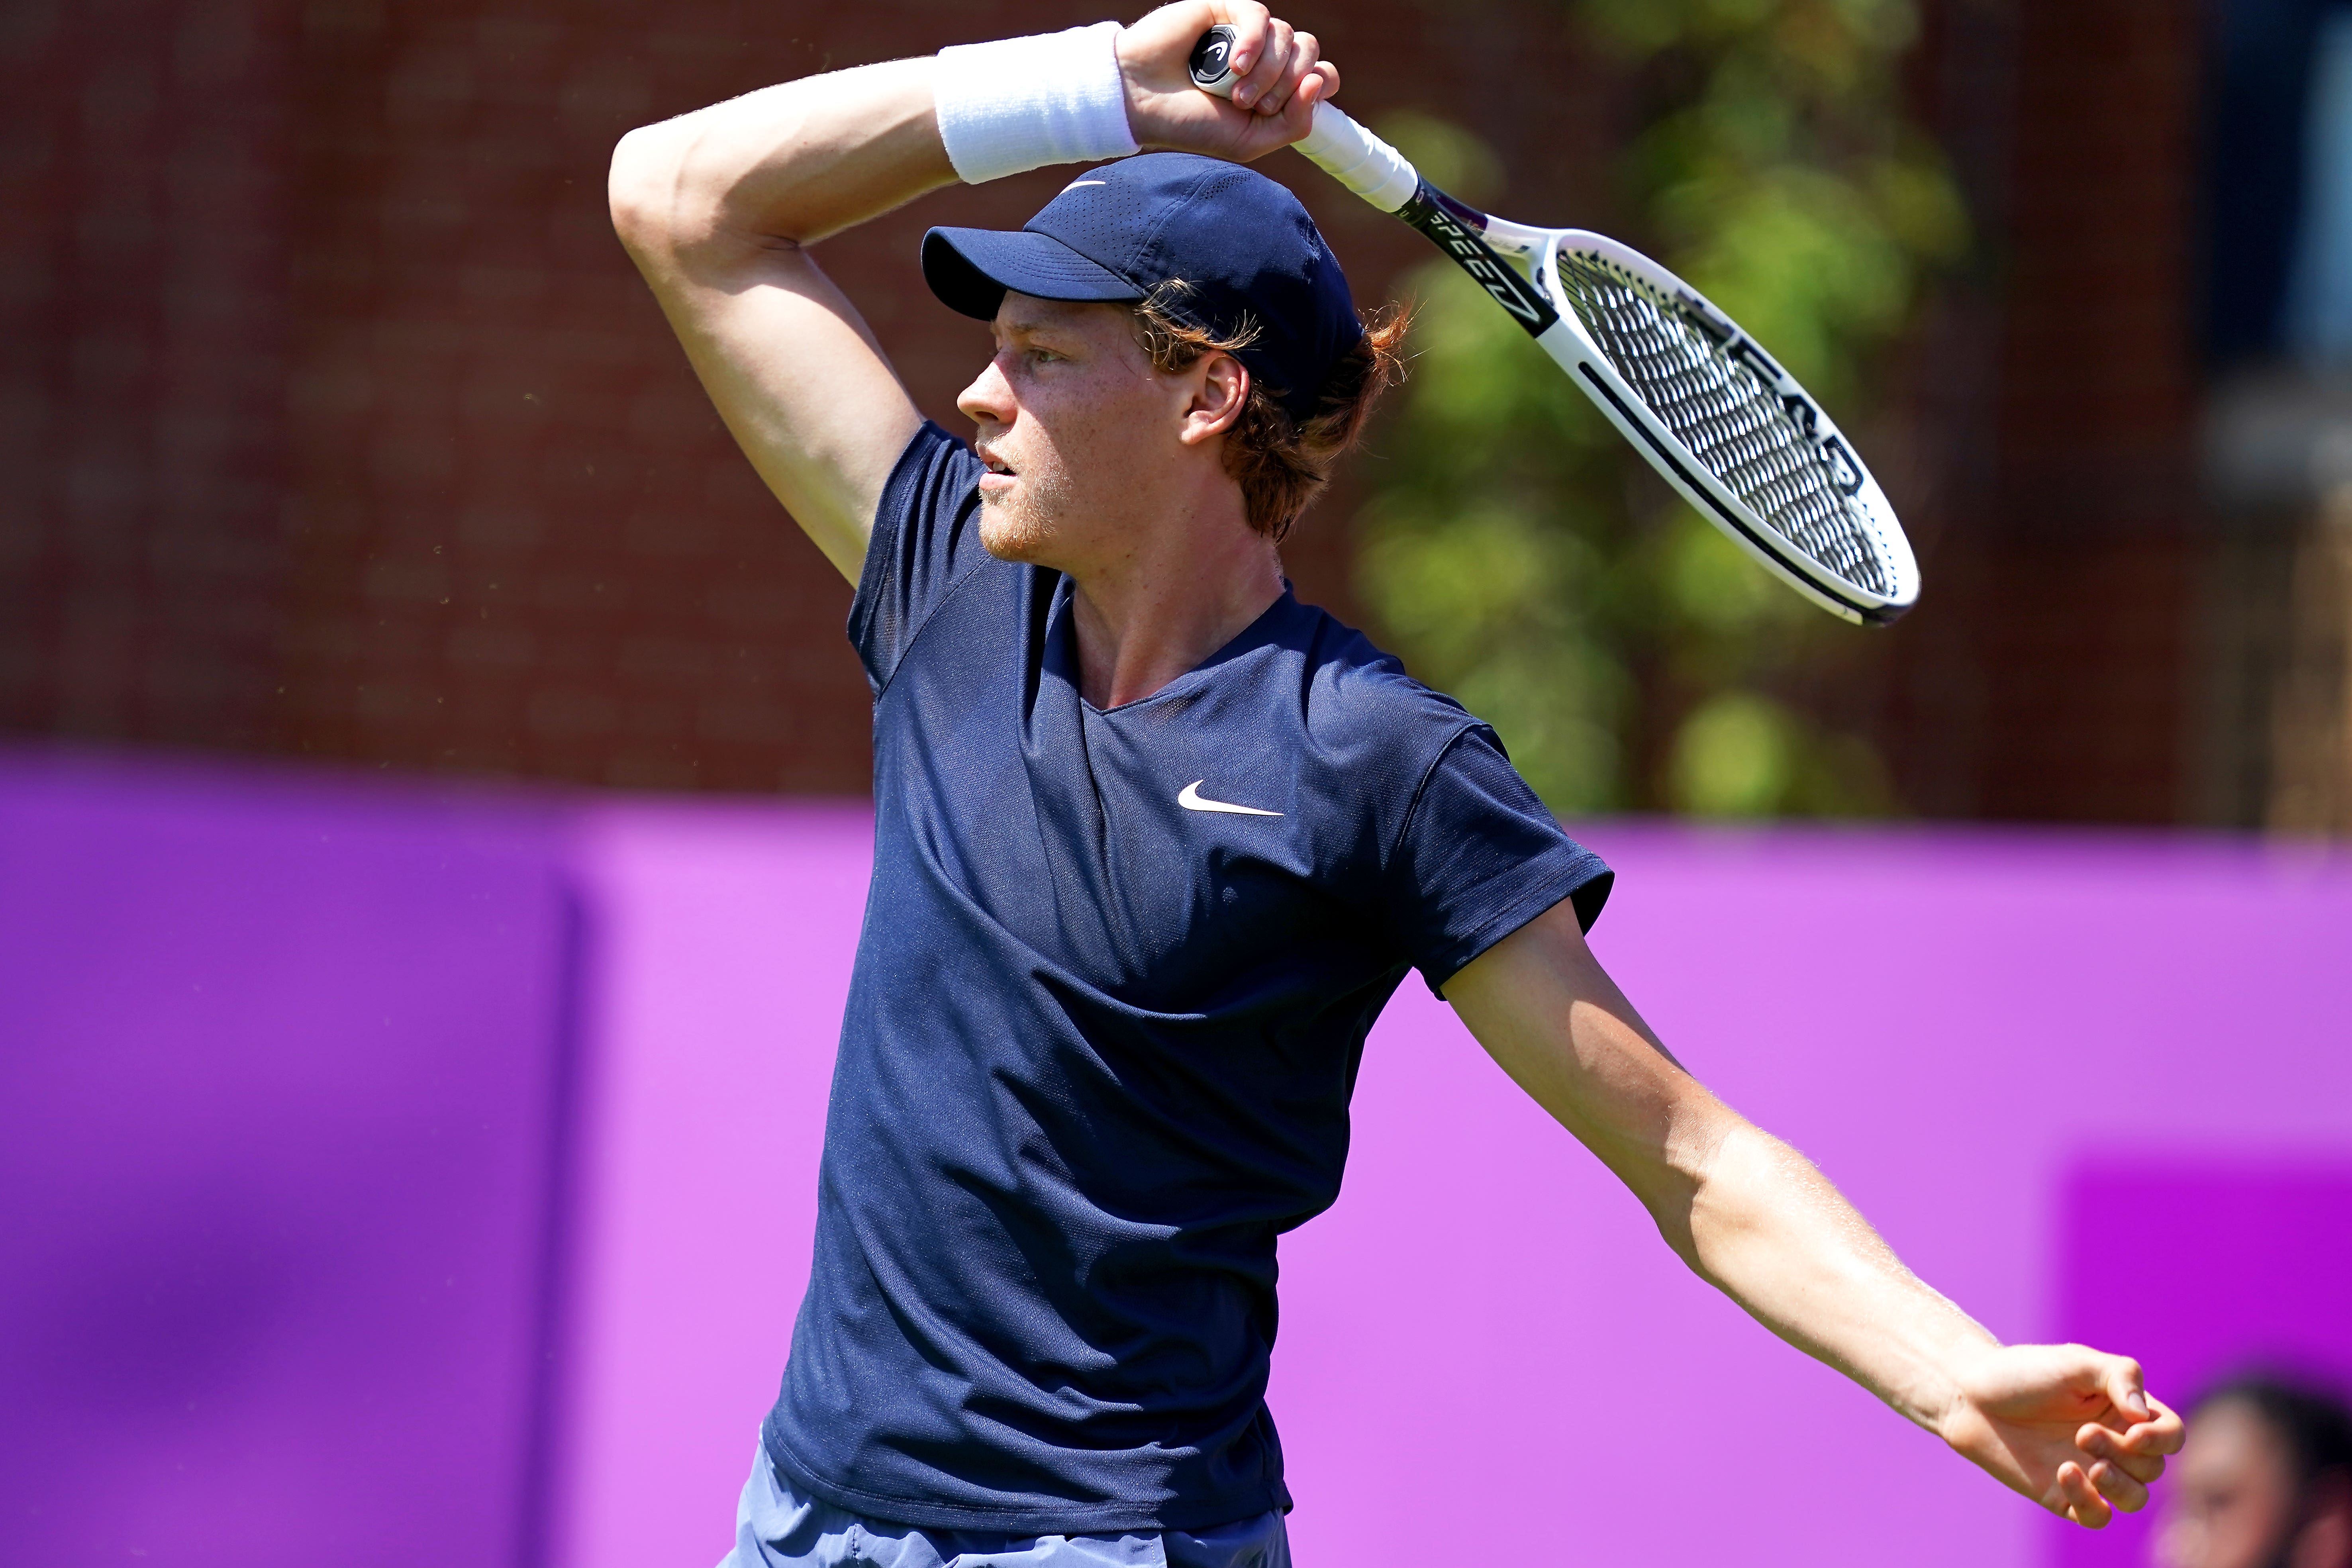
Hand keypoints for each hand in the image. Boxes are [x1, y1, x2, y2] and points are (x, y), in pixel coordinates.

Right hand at [1117, 2, 1338, 162]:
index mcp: (1275, 88)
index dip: (1318, 86)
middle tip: (1251, 105)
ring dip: (1267, 71)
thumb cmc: (1189, 124)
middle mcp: (1265, 58)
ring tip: (1234, 92)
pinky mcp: (1226, 10)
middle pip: (1309, 53)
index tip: (1288, 106)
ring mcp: (1246, 33)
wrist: (1141, 102)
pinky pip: (1261, 17)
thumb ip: (1294, 124)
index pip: (1322, 74)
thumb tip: (1318, 82)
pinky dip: (1253, 44)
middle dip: (1287, 84)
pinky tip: (1232, 64)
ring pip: (1287, 37)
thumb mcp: (1249, 141)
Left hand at [1941, 1343, 2185, 1527]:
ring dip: (2118, 1485)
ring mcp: (2092, 1472)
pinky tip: (2064, 1473)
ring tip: (2084, 1461)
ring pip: (2135, 1498)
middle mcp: (2115, 1444)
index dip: (2161, 1439)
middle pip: (2152, 1467)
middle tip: (2082, 1433)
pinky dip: (2090, 1502)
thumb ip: (2118, 1377)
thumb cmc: (2024, 1372)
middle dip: (2124, 1453)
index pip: (2171, 1435)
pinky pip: (2098, 1517)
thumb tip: (2143, 1416)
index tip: (2132, 1430)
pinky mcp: (2065, 1495)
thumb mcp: (2075, 1362)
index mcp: (2125, 1411)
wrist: (1971, 1395)